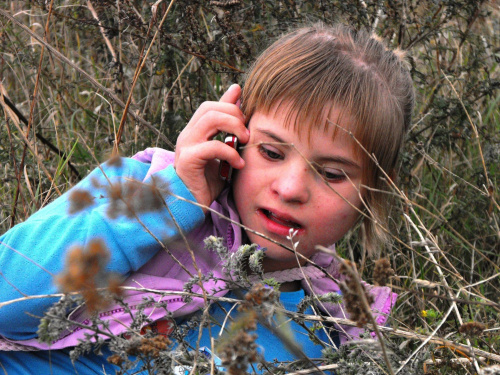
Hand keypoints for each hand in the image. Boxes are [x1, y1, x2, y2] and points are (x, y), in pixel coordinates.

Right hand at [174, 84, 248, 211]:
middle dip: (234, 114)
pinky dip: (230, 153)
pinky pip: (212, 146)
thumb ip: (228, 137)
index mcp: (194, 132)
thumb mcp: (222, 154)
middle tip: (247, 133)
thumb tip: (240, 118)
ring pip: (210, 119)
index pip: (210, 106)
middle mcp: (187, 135)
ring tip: (245, 141)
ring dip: (233, 127)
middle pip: (210, 108)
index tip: (245, 104)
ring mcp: (186, 146)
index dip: (228, 101)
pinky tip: (239, 164)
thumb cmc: (207, 182)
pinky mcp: (188, 159)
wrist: (192, 206)